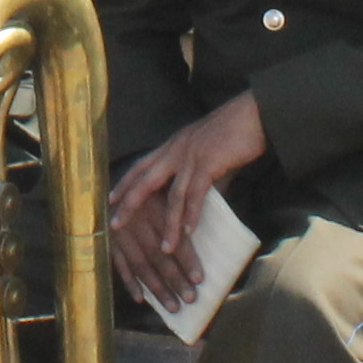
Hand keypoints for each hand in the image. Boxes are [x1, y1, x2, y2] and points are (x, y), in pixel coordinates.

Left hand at [107, 95, 267, 308]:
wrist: (253, 114)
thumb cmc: (235, 132)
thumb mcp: (211, 155)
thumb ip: (205, 178)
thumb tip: (206, 201)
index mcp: (173, 145)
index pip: (141, 165)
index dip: (125, 182)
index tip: (109, 198)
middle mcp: (176, 150)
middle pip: (145, 180)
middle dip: (129, 204)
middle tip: (115, 225)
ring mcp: (190, 156)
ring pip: (173, 196)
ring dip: (169, 224)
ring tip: (164, 248)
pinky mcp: (208, 163)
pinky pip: (195, 194)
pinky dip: (192, 215)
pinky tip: (189, 232)